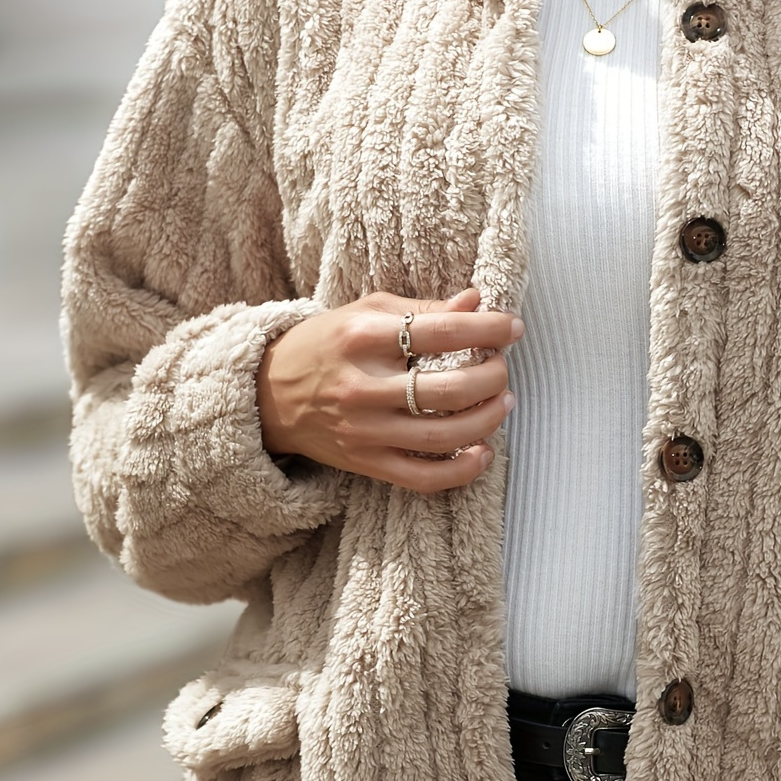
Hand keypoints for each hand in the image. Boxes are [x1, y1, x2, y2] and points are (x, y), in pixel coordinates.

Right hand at [256, 286, 522, 492]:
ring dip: (487, 419)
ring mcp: (364, 431)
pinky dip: (462, 471)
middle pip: (448, 389)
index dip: (488, 330)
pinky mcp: (366, 464)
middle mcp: (362, 387)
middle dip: (492, 377)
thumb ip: (423, 309)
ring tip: (503, 402)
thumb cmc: (326, 345)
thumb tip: (477, 302)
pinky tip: (483, 452)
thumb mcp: (366, 313)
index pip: (441, 332)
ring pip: (443, 436)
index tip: (513, 328)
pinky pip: (424, 478)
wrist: (267, 394)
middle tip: (503, 368)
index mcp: (362, 338)